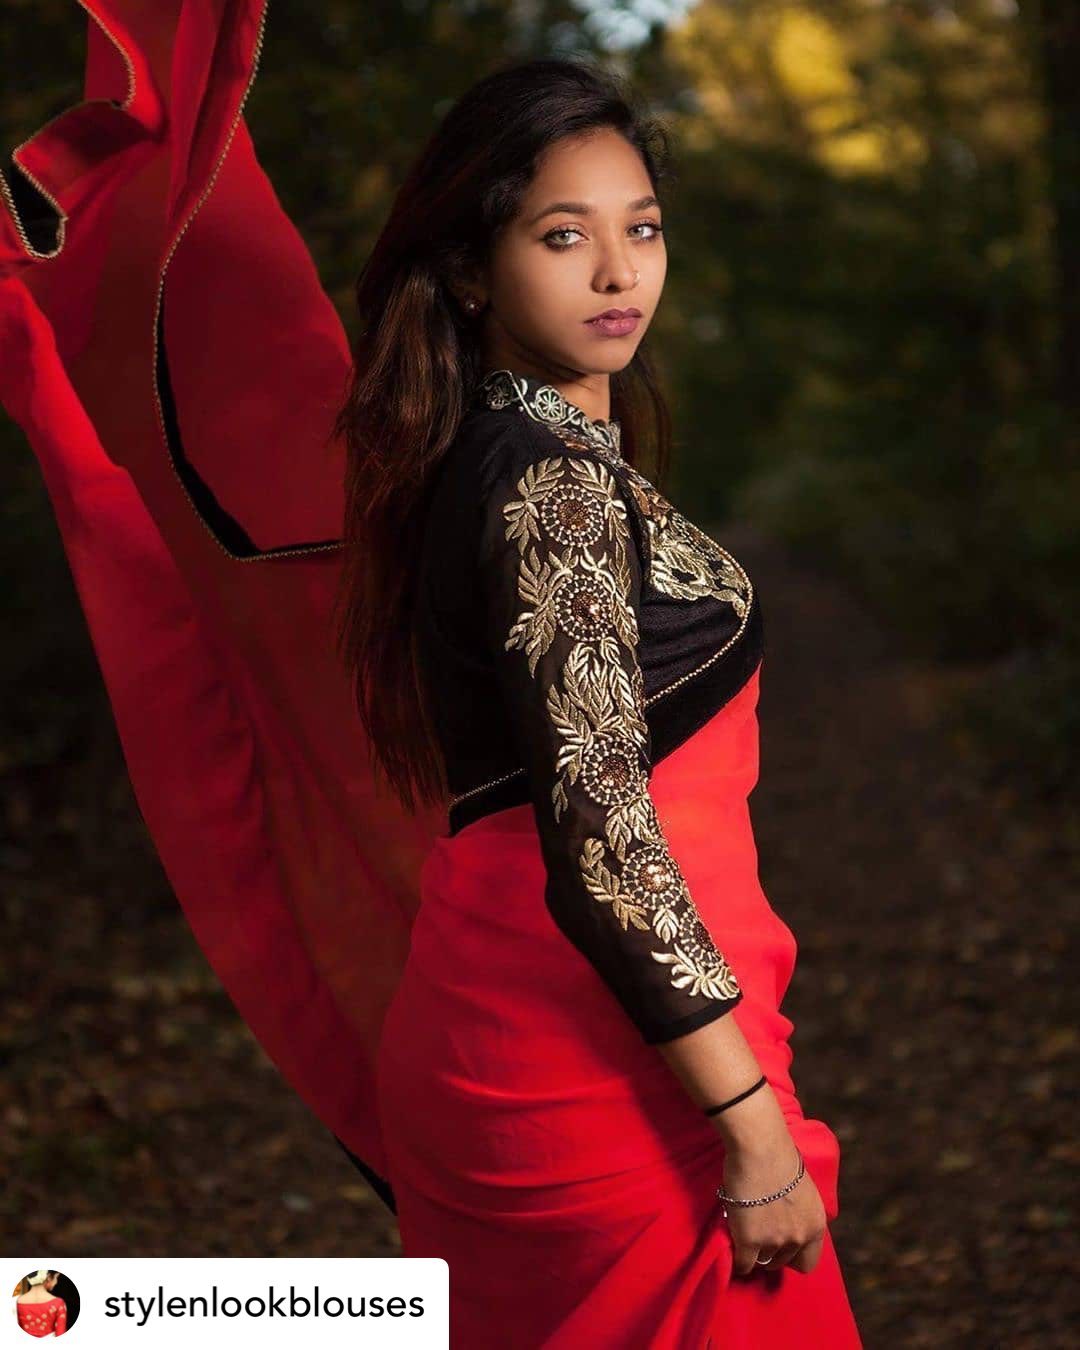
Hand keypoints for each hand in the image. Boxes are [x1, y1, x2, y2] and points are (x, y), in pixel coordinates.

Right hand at [720, 1139, 827, 1275]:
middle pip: (783, 1262)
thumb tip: (785, 1219)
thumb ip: (798, 1212)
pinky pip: (744, 1264)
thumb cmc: (779, 1156)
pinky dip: (738, 1261)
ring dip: (755, 1253)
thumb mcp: (802, 1190)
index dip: (793, 1256)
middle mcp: (799, 1238)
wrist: (760, 1147)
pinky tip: (734, 1252)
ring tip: (746, 1238)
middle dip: (772, 1253)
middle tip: (760, 1237)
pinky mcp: (750, 1241)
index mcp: (815, 1225)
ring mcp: (774, 1241)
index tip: (782, 1246)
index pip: (808, 1262)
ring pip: (764, 1262)